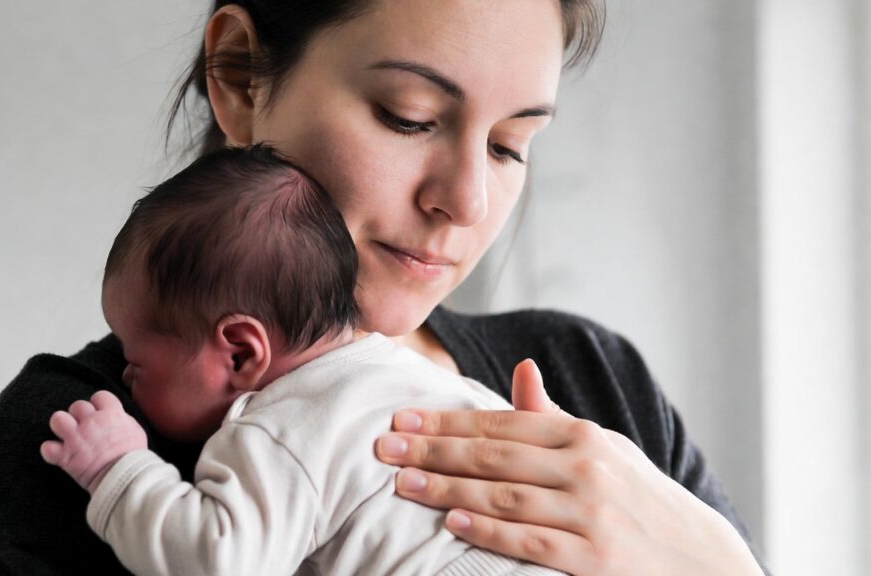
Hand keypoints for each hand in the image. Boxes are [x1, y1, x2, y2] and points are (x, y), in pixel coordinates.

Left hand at [41, 390, 147, 493]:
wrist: (125, 478)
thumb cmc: (134, 457)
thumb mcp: (136, 431)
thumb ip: (122, 419)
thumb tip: (116, 415)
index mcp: (111, 414)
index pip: (99, 396)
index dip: (97, 404)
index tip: (99, 414)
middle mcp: (92, 422)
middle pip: (77, 406)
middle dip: (78, 416)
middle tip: (84, 427)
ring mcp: (76, 438)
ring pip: (57, 419)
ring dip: (61, 426)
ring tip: (67, 435)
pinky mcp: (65, 456)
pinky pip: (47, 448)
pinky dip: (50, 451)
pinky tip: (58, 454)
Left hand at [375, 360, 761, 575]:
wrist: (700, 558)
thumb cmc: (640, 498)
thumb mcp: (605, 449)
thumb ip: (554, 417)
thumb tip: (522, 370)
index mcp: (583, 436)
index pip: (501, 422)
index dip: (446, 421)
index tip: (402, 418)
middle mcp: (586, 467)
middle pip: (493, 455)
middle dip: (433, 449)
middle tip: (385, 446)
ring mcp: (592, 513)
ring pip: (504, 495)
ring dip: (447, 488)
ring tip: (403, 482)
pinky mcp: (595, 558)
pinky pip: (531, 541)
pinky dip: (488, 530)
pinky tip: (452, 522)